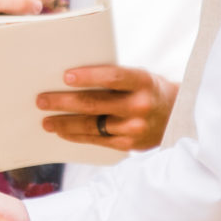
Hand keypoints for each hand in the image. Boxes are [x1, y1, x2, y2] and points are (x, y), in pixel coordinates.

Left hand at [39, 65, 176, 152]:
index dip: (88, 76)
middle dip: (63, 102)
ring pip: (92, 126)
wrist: (178, 115)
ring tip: (46, 120)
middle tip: (42, 100)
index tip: (65, 76)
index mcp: (143, 81)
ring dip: (64, 123)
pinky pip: (97, 141)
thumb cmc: (149, 89)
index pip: (112, 77)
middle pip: (94, 104)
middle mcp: (140, 106)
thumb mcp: (139, 76)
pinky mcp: (129, 144)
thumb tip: (71, 80)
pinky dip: (77, 136)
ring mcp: (134, 128)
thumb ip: (114, 78)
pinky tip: (63, 132)